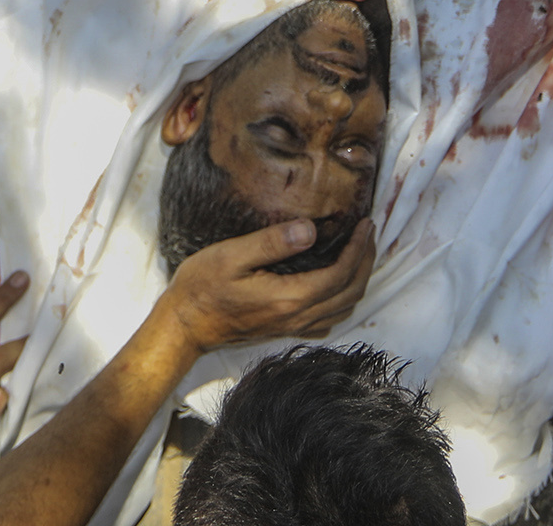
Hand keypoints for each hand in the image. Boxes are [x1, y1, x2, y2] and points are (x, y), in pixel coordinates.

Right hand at [163, 217, 375, 352]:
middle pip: (349, 294)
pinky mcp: (285, 330)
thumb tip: (311, 230)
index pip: (340, 274)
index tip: (365, 223)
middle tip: (368, 233)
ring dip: (357, 280)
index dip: (358, 248)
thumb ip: (272, 243)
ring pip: (342, 309)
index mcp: (288, 298)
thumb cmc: (202, 287)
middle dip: (365, 262)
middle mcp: (296, 318)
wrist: (184, 326)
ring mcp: (292, 327)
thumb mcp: (232, 256)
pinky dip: (342, 299)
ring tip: (358, 251)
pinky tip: (335, 281)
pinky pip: (327, 319)